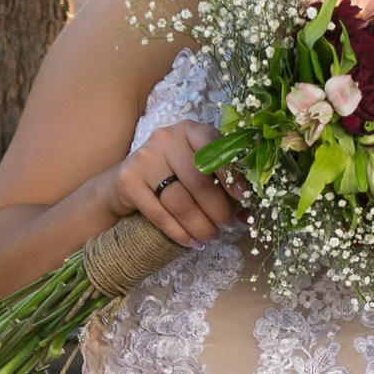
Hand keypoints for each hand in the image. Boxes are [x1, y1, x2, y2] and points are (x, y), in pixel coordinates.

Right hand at [109, 117, 234, 249]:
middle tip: (226, 226)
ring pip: (180, 201)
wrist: (126, 182)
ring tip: (211, 238)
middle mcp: (166, 139)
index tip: (243, 197)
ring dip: (200, 225)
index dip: (230, 173)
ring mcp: (145, 158)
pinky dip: (179, 233)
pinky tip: (191, 242)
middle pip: (198, 180)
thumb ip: (222, 185)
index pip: (214, 147)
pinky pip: (160, 215)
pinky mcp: (129, 181)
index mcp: (190, 130)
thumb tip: (247, 213)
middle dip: (217, 209)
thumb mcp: (197, 170)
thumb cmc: (172, 176)